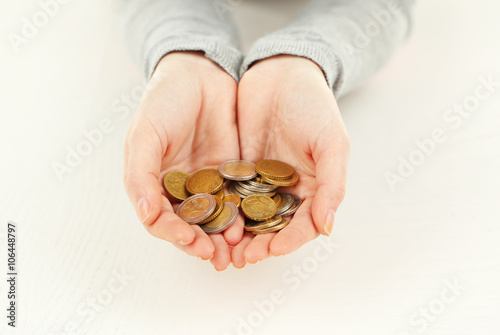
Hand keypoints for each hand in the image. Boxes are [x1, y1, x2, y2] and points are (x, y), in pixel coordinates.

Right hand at [123, 52, 243, 270]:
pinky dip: (244, 215)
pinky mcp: (233, 174)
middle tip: (218, 258)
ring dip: (224, 238)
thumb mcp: (145, 135)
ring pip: (216, 219)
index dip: (174, 234)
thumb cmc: (163, 102)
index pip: (160, 220)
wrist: (199, 74)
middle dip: (202, 244)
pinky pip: (239, 199)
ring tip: (237, 252)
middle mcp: (180, 190)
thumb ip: (141, 174)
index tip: (191, 241)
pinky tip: (253, 226)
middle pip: (190, 226)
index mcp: (154, 185)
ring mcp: (208, 183)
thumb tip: (145, 214)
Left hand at [232, 55, 349, 266]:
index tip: (273, 249)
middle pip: (273, 228)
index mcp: (313, 189)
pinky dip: (221, 211)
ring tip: (223, 250)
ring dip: (238, 236)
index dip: (290, 240)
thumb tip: (327, 228)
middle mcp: (286, 191)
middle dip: (260, 245)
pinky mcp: (236, 171)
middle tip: (243, 258)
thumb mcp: (331, 143)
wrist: (281, 72)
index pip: (304, 225)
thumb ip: (331, 185)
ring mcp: (260, 183)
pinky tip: (208, 221)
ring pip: (248, 217)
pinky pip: (228, 195)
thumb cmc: (314, 105)